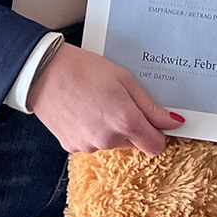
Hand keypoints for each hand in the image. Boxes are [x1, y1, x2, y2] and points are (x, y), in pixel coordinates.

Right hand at [28, 44, 183, 156]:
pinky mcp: (72, 147)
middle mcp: (108, 140)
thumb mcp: (124, 79)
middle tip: (118, 100)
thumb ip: (150, 106)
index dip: (158, 133)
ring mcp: (89, 146)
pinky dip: (92, 130)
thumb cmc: (84, 69)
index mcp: (125, 122)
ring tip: (97, 102)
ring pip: (112, 143)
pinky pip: (92, 143)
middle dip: (132, 126)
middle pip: (134, 143)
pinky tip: (83, 110)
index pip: (155, 146)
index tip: (154, 120)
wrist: (42, 73)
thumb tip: (173, 122)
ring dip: (111, 129)